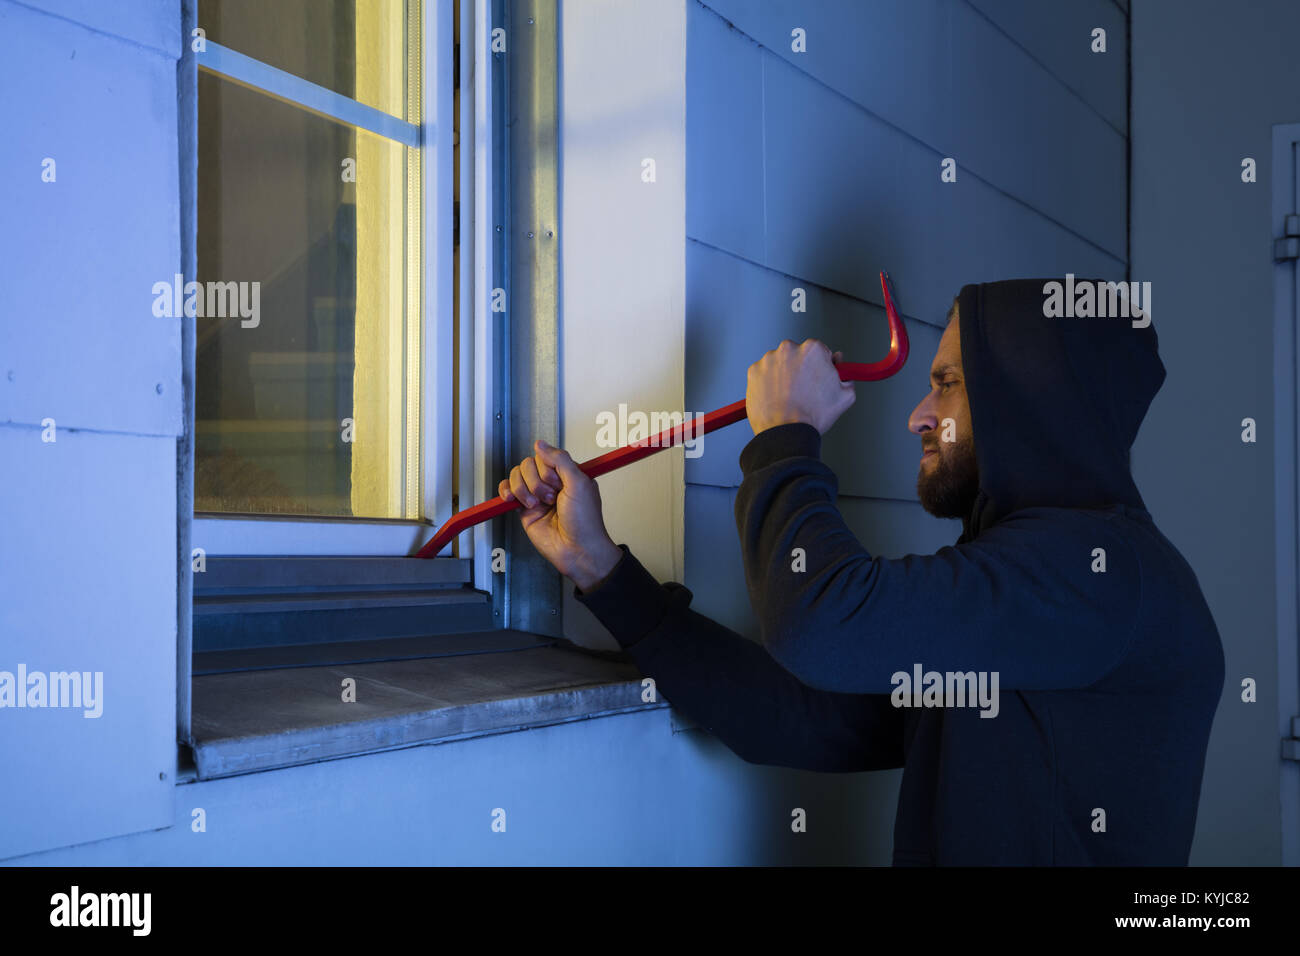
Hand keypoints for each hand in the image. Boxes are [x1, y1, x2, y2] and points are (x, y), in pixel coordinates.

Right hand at [497, 440, 622, 590]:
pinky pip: (507, 491)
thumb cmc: (585, 522)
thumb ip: (560, 460)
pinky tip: (513, 499)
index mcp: (567, 474)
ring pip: (517, 475)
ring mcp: (536, 495)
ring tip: (537, 504)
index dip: (547, 468)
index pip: (546, 456)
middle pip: (528, 464)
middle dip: (537, 481)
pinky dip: (507, 491)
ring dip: (524, 489)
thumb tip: (541, 444)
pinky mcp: (524, 509)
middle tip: (550, 497)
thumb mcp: (579, 483)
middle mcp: (551, 483)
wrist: (577, 549)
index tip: (558, 483)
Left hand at [746, 339, 855, 435]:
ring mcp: (768, 359)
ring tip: (788, 398)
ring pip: (779, 364)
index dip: (821, 365)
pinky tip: (775, 399)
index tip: (819, 377)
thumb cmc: (815, 415)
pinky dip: (768, 383)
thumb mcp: (845, 397)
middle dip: (801, 368)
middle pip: (797, 354)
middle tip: (803, 390)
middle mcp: (789, 348)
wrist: (786, 432)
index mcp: (813, 349)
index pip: (820, 351)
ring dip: (783, 375)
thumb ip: (847, 378)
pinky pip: (763, 374)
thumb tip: (843, 372)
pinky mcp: (753, 371)